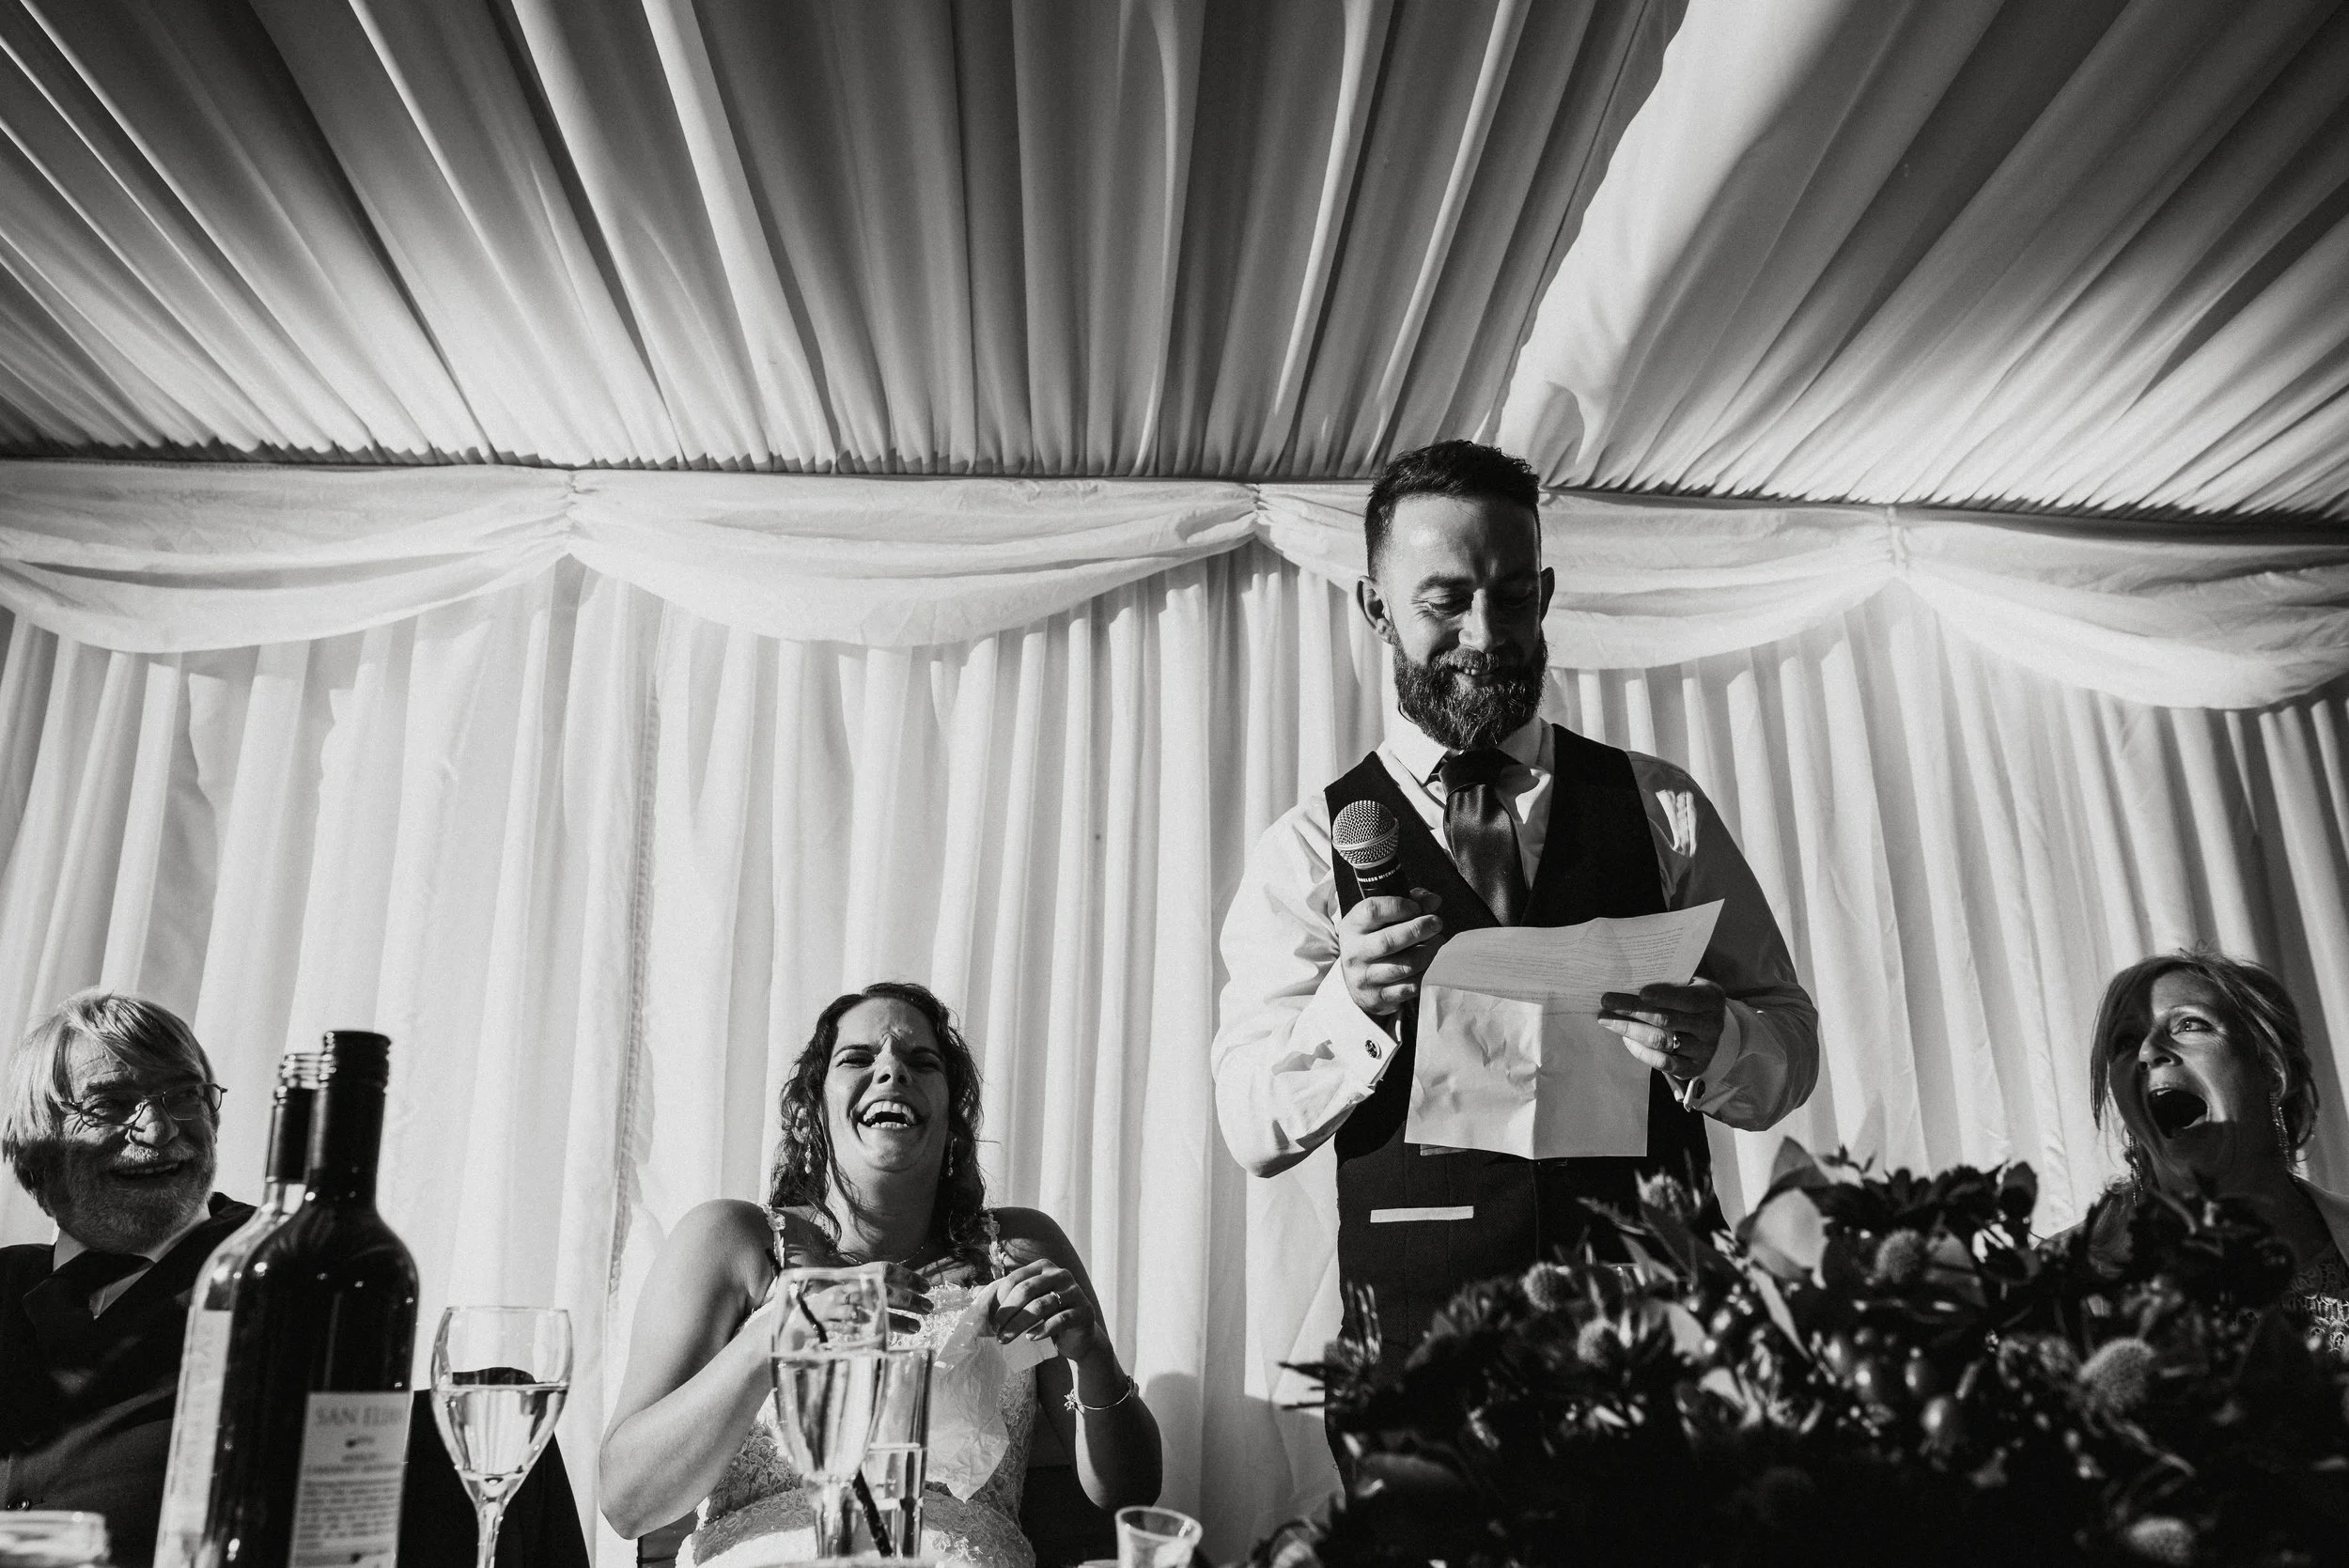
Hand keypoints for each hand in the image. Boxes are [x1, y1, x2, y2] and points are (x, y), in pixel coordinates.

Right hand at [774, 1213, 932, 1331]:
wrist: (790, 1317)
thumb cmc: (827, 1304)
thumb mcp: (849, 1289)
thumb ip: (871, 1288)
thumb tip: (905, 1292)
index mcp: (853, 1274)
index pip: (884, 1269)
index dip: (907, 1276)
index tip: (927, 1286)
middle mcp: (845, 1285)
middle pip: (882, 1290)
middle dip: (908, 1300)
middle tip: (928, 1307)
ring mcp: (834, 1303)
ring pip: (872, 1310)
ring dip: (896, 1319)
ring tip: (917, 1327)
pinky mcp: (826, 1322)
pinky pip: (851, 1327)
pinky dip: (868, 1330)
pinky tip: (884, 1337)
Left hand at [989, 1257, 1102, 1362]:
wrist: (1078, 1336)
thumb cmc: (1048, 1316)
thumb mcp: (1028, 1302)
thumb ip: (1006, 1295)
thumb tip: (974, 1293)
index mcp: (1044, 1267)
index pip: (1016, 1278)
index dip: (1000, 1299)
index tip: (990, 1319)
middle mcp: (1060, 1274)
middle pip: (1026, 1290)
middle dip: (1007, 1312)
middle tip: (995, 1331)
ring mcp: (1074, 1292)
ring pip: (1040, 1306)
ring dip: (1018, 1325)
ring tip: (1006, 1339)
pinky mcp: (1083, 1311)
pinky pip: (1059, 1320)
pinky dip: (1041, 1330)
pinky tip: (1029, 1338)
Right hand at [1338, 889, 1443, 1015]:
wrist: (1356, 978)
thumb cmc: (1375, 939)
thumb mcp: (1382, 918)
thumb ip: (1410, 903)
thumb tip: (1433, 901)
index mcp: (1352, 927)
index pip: (1372, 911)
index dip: (1399, 906)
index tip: (1416, 908)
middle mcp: (1355, 953)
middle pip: (1389, 941)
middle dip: (1419, 929)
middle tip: (1437, 923)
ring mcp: (1365, 978)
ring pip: (1405, 966)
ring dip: (1429, 953)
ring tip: (1438, 943)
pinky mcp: (1378, 997)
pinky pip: (1411, 986)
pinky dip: (1426, 974)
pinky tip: (1431, 964)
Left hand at [1599, 980, 1726, 1081]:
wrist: (1707, 1028)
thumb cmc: (1687, 999)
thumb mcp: (1686, 985)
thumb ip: (1666, 982)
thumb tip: (1627, 978)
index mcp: (1712, 998)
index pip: (1687, 998)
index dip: (1664, 996)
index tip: (1641, 992)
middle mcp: (1712, 1025)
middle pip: (1668, 1020)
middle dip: (1633, 1010)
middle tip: (1607, 1001)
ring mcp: (1704, 1049)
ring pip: (1661, 1041)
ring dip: (1630, 1030)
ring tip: (1607, 1019)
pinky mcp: (1693, 1068)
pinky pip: (1662, 1062)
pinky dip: (1641, 1050)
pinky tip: (1625, 1038)